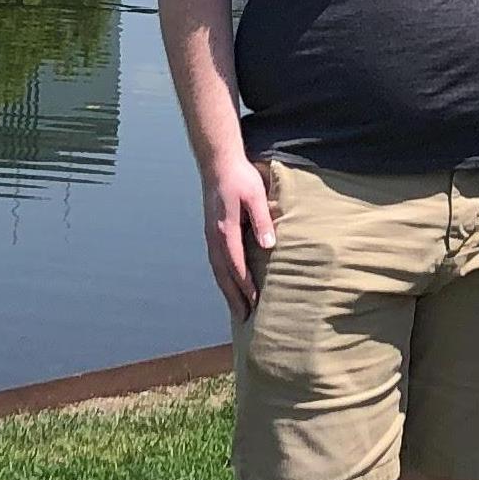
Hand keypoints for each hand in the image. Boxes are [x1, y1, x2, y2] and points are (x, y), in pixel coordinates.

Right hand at [204, 155, 275, 317]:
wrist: (218, 162)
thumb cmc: (239, 177)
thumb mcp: (255, 195)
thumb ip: (262, 220)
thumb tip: (268, 245)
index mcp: (225, 230)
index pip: (236, 265)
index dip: (245, 285)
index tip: (256, 301)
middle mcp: (214, 237)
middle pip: (223, 274)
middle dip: (233, 296)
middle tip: (244, 317)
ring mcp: (210, 235)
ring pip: (217, 270)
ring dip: (226, 290)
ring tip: (237, 308)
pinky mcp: (211, 232)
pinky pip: (216, 261)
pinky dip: (222, 277)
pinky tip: (229, 283)